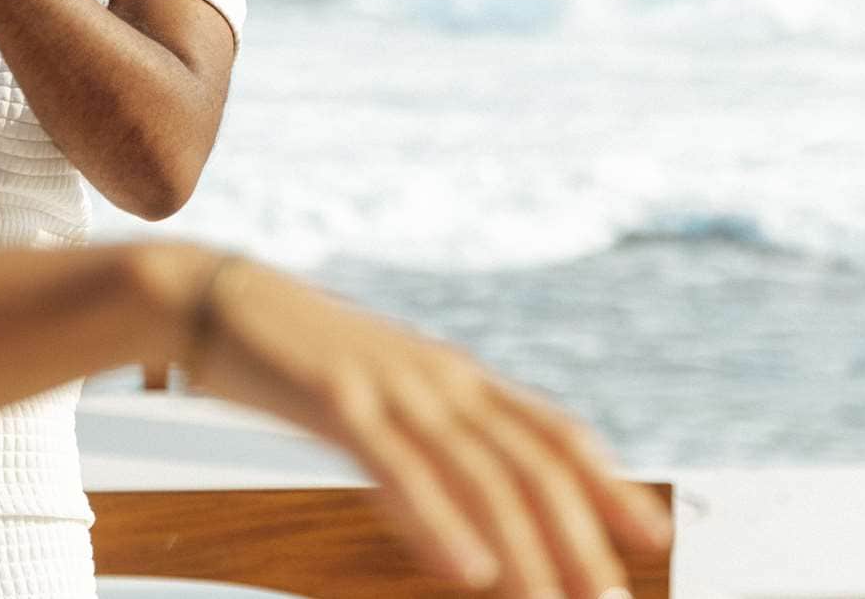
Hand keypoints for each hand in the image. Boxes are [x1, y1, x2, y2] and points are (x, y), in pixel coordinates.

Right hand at [187, 256, 671, 597]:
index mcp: (453, 373)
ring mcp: (389, 384)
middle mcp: (436, 376)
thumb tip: (474, 511)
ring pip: (477, 472)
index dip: (610, 482)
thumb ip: (430, 439)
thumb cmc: (295, 355)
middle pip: (530, 460)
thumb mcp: (380, 391)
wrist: (210, 296)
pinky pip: (398, 468)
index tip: (655, 535)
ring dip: (524, 547)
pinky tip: (468, 570)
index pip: (553, 430)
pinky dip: (440, 523)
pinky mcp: (335, 399)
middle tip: (611, 598)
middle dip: (581, 533)